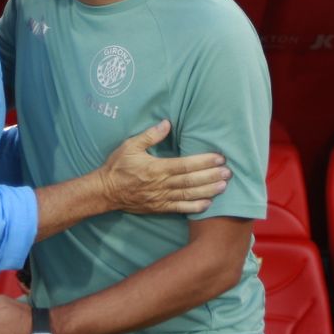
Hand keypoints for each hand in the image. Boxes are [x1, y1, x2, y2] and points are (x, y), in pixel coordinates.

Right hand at [98, 121, 228, 215]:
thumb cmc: (117, 166)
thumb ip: (150, 135)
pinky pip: (179, 209)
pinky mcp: (158, 208)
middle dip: (211, 176)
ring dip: (207, 191)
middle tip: (228, 172)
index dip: (203, 162)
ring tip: (223, 186)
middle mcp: (161, 184)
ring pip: (188, 195)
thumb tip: (167, 123)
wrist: (105, 191)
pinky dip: (194, 208)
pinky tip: (208, 204)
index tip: (219, 158)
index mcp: (156, 168)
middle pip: (191, 181)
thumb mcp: (130, 146)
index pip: (185, 165)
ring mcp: (160, 198)